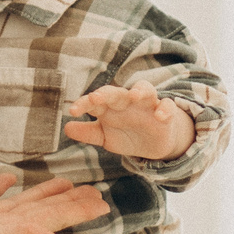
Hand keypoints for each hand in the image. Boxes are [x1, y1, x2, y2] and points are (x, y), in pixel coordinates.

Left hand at [63, 82, 193, 160]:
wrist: (152, 144)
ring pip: (145, 90)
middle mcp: (127, 102)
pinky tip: (159, 116)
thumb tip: (66, 128)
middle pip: (117, 92)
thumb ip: (88, 133)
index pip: (95, 101)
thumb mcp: (105, 137)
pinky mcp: (165, 114)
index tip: (73, 111)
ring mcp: (147, 106)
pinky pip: (167, 106)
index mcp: (110, 107)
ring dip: (139, 90)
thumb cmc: (125, 135)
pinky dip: (165, 109)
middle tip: (96, 99)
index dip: (83, 104)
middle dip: (106, 94)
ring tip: (133, 96)